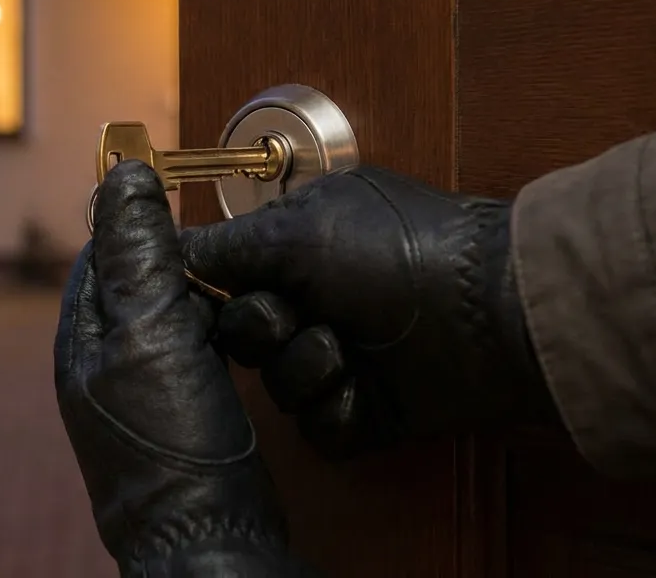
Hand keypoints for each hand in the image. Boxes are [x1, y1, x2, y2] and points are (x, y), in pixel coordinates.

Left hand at [54, 161, 316, 576]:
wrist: (217, 541)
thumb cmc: (176, 447)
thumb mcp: (152, 335)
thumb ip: (139, 256)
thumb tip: (124, 175)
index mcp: (83, 342)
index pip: (103, 254)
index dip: (144, 226)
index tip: (189, 212)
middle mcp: (108, 367)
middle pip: (147, 283)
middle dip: (191, 273)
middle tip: (226, 280)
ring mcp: (151, 395)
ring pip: (185, 318)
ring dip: (218, 308)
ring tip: (243, 320)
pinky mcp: (193, 416)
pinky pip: (212, 355)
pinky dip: (233, 343)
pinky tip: (254, 350)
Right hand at [181, 166, 558, 459]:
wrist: (490, 315)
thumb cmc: (401, 250)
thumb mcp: (297, 229)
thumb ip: (222, 245)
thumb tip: (165, 248)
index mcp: (299, 246)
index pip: (224, 276)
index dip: (205, 292)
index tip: (194, 299)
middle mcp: (316, 299)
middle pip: (239, 336)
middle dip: (259, 328)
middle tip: (292, 313)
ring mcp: (342, 356)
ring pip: (276, 387)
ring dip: (304, 366)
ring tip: (345, 348)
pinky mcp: (366, 410)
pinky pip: (318, 427)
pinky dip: (337, 407)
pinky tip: (366, 385)